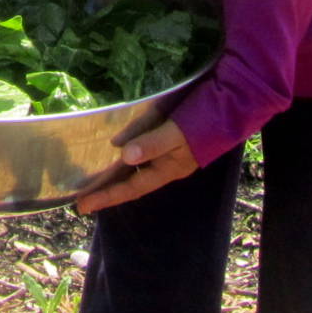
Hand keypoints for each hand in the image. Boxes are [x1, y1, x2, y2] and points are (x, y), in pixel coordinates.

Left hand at [75, 117, 197, 214]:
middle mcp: (164, 165)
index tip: (82, 206)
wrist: (231, 106)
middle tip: (80, 197)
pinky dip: (127, 153)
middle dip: (107, 190)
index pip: (130, 188)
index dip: (107, 197)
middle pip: (130, 182)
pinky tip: (116, 149)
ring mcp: (167, 153)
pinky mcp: (168, 139)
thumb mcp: (177, 133)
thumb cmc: (204, 121)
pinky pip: (141, 151)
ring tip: (92, 176)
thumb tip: (124, 155)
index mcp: (167, 170)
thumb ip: (152, 143)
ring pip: (135, 168)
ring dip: (115, 173)